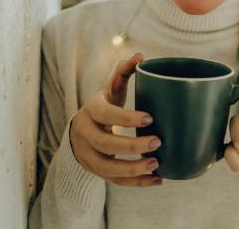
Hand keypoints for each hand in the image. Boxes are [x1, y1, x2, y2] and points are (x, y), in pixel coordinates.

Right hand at [69, 53, 162, 186]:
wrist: (80, 131)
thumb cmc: (103, 107)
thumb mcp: (109, 89)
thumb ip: (123, 73)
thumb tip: (140, 55)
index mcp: (91, 111)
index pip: (106, 115)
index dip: (126, 118)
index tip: (150, 118)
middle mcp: (85, 135)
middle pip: (105, 145)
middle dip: (132, 147)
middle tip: (158, 142)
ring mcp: (89, 156)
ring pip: (108, 168)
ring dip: (133, 169)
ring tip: (157, 163)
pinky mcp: (97, 171)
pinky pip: (115, 182)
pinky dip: (136, 183)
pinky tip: (157, 180)